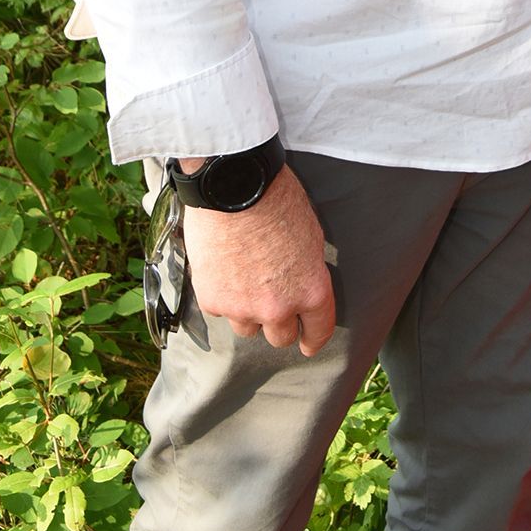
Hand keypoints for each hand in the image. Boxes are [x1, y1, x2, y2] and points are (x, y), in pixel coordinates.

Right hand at [181, 164, 335, 355]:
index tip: (308, 344)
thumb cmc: (276, 199)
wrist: (235, 186)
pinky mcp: (213, 301)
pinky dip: (222, 294)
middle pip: (280, 337)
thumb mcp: (310, 235)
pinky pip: (220, 308)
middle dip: (279, 323)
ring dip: (248, 310)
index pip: (318, 330)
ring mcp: (242, 308)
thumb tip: (299, 284)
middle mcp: (278, 307)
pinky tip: (223, 267)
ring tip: (244, 279)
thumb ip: (306, 270)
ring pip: (247, 327)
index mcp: (310, 290)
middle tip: (272, 303)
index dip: (313, 339)